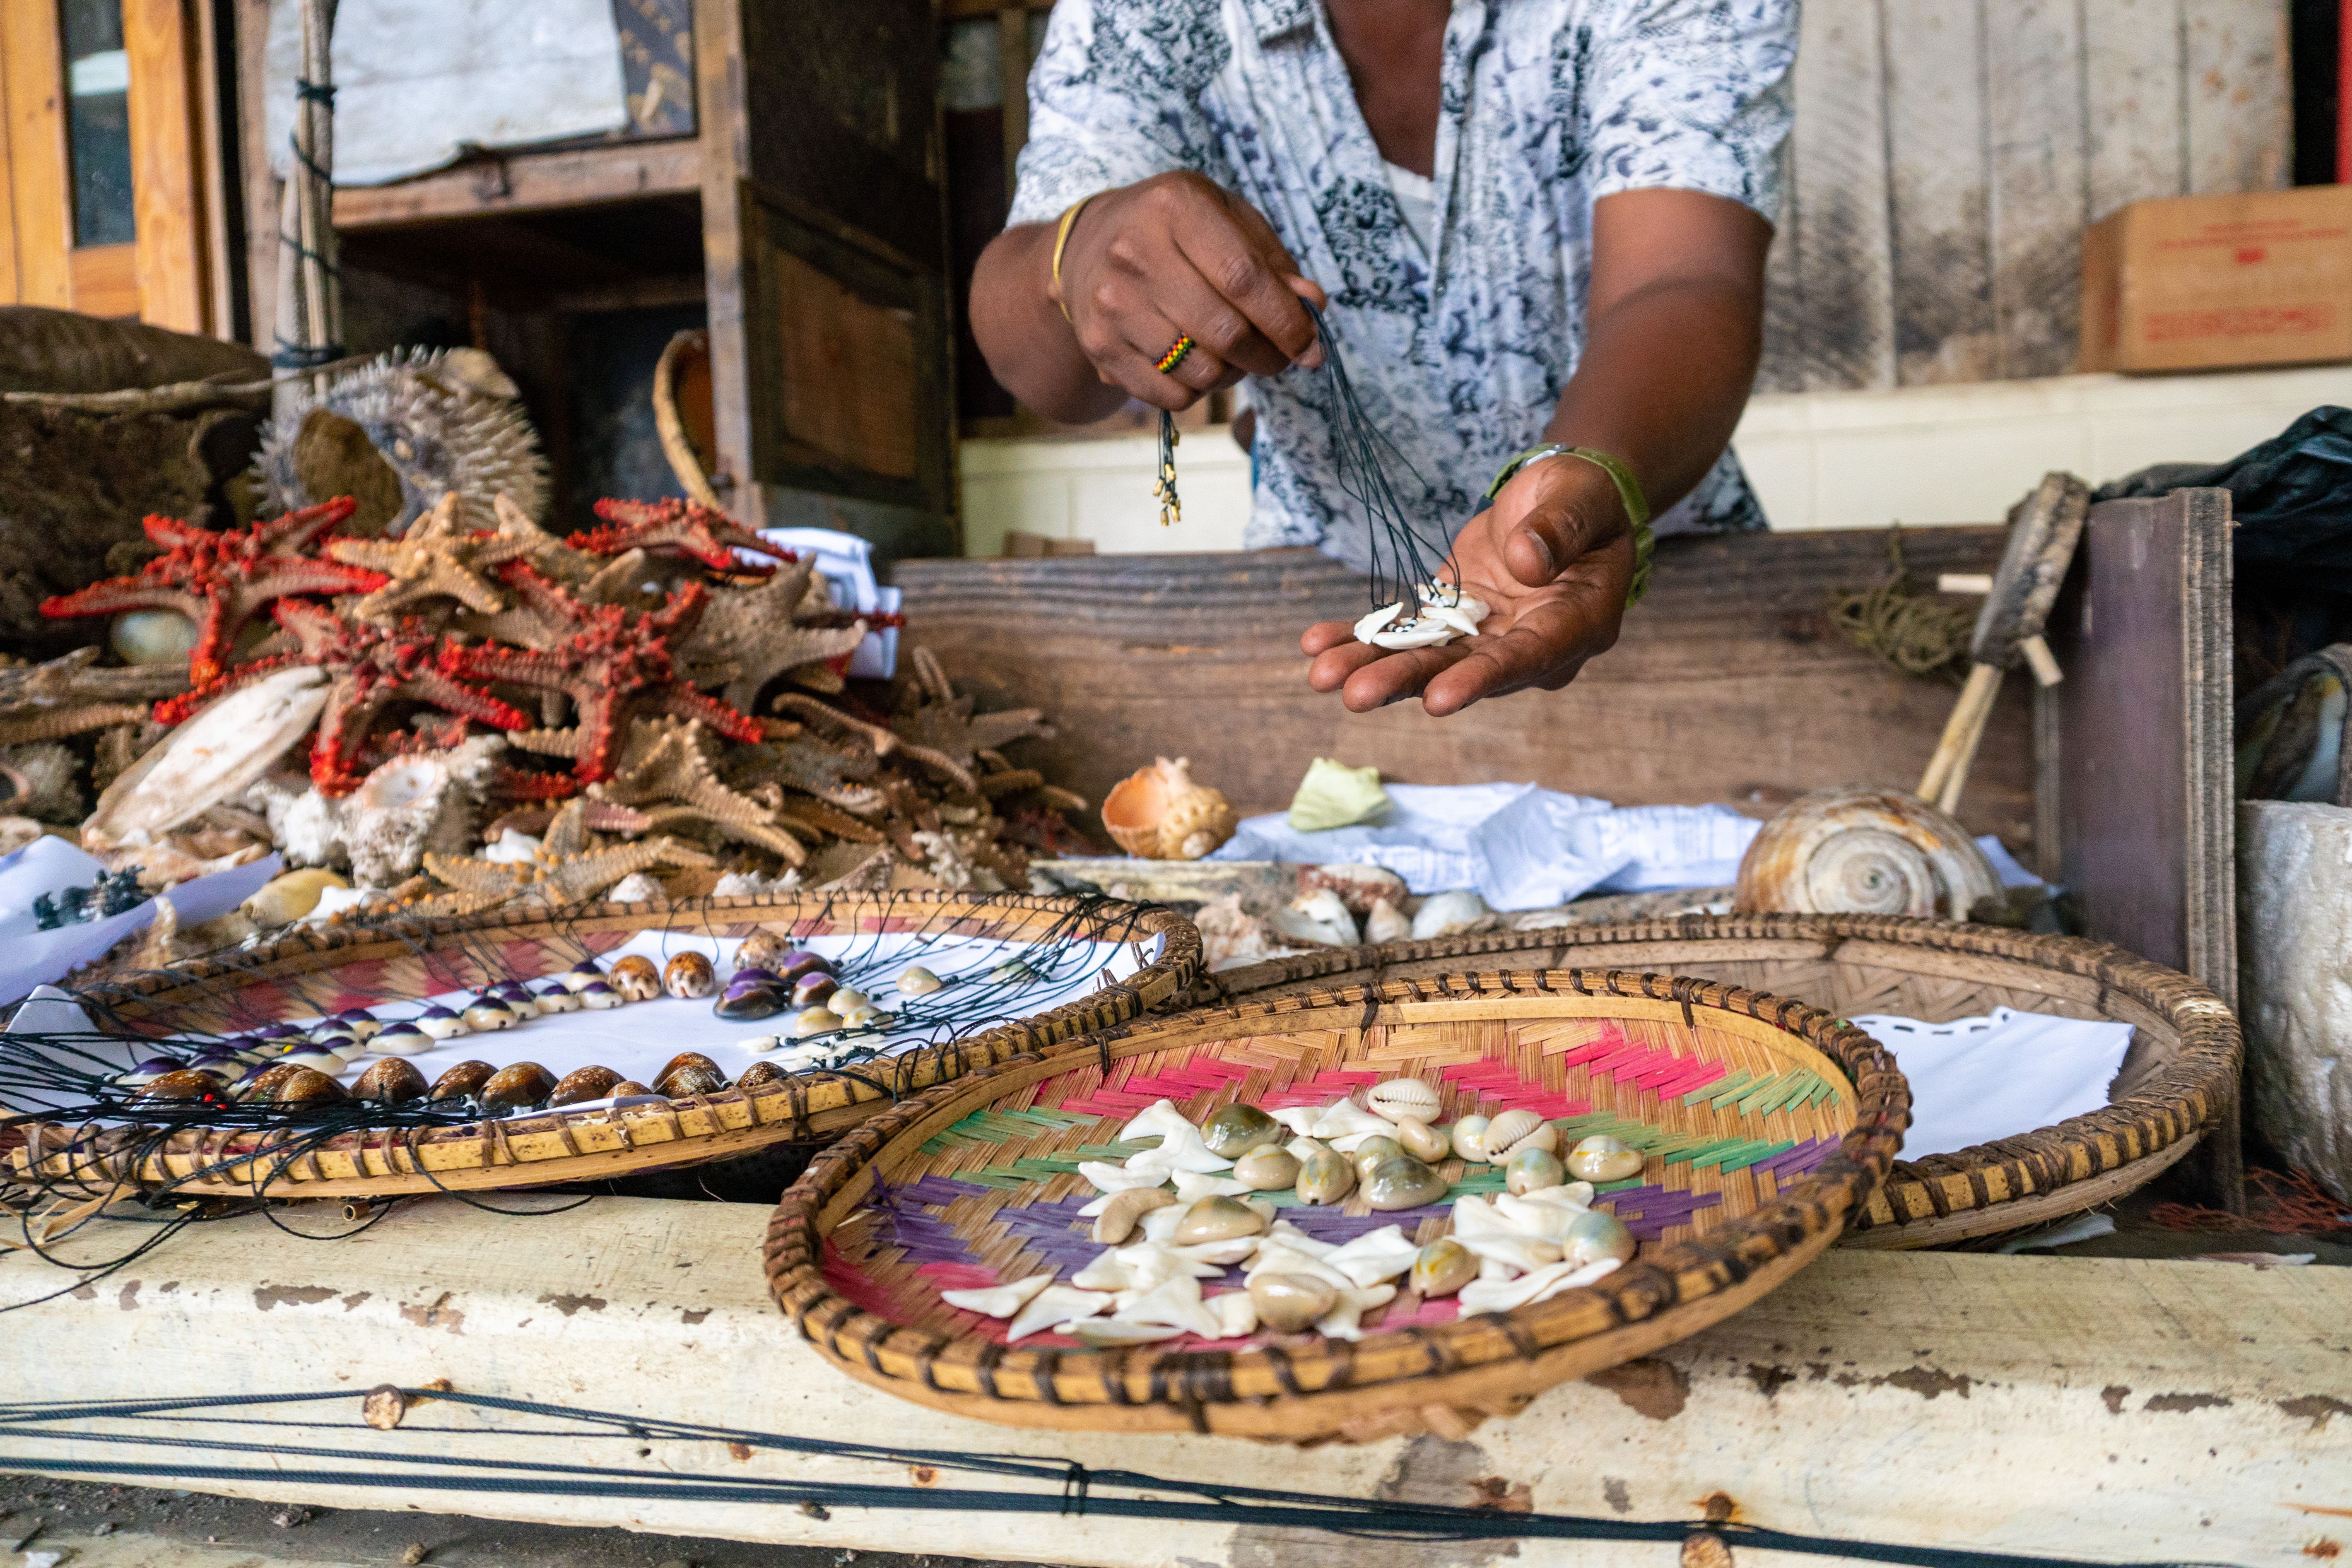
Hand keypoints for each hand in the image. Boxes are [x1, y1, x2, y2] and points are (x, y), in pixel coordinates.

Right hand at [1055, 171, 1326, 409]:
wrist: (1087, 248)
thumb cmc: (1175, 231)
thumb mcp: (1226, 220)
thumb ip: (1272, 260)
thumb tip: (1312, 305)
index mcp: (1174, 206)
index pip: (1244, 278)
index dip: (1286, 320)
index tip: (1310, 345)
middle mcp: (1134, 252)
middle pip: (1225, 332)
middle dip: (1268, 356)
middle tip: (1280, 357)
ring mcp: (1112, 302)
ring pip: (1201, 371)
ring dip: (1233, 374)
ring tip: (1233, 354)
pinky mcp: (1100, 344)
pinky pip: (1170, 395)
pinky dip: (1197, 391)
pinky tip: (1196, 364)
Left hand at [1301, 453, 1635, 714]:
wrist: (1561, 503)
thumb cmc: (1585, 498)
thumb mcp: (1583, 497)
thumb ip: (1561, 529)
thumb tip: (1525, 563)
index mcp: (1577, 624)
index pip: (1528, 658)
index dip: (1481, 679)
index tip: (1437, 699)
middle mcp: (1530, 646)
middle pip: (1465, 670)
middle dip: (1408, 681)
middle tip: (1355, 696)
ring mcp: (1486, 638)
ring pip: (1427, 660)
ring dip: (1374, 667)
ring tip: (1320, 673)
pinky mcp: (1451, 621)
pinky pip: (1405, 634)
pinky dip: (1362, 640)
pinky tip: (1317, 644)